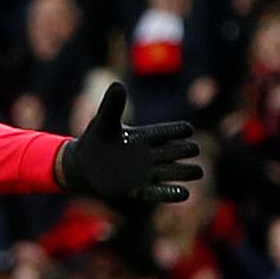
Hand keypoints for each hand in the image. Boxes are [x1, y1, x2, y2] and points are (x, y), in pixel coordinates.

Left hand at [56, 83, 202, 204]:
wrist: (81, 166)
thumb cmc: (96, 140)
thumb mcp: (103, 122)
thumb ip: (112, 105)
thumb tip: (118, 84)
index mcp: (146, 136)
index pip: (169, 132)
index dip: (178, 130)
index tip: (186, 130)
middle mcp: (150, 155)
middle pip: (178, 151)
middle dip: (186, 150)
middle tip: (193, 149)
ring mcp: (145, 173)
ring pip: (173, 172)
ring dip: (185, 172)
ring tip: (197, 172)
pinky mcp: (136, 190)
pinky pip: (157, 192)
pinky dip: (169, 193)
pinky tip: (184, 193)